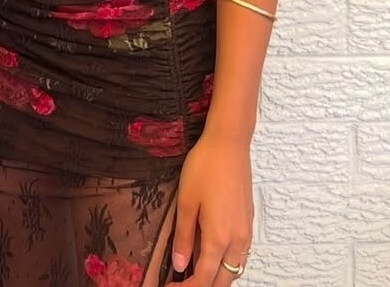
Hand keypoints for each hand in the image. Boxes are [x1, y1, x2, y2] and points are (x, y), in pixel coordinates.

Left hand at [171, 131, 253, 284]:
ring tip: (192, 270)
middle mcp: (237, 241)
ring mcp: (246, 232)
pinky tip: (210, 254)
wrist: (229, 145)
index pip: (204, 277)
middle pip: (223, 280)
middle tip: (180, 282)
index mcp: (219, 238)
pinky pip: (240, 255)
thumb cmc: (204, 168)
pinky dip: (226, 263)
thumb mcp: (186, 202)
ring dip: (216, 276)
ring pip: (234, 269)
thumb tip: (180, 265)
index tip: (170, 286)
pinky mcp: (248, 223)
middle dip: (202, 286)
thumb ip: (184, 237)